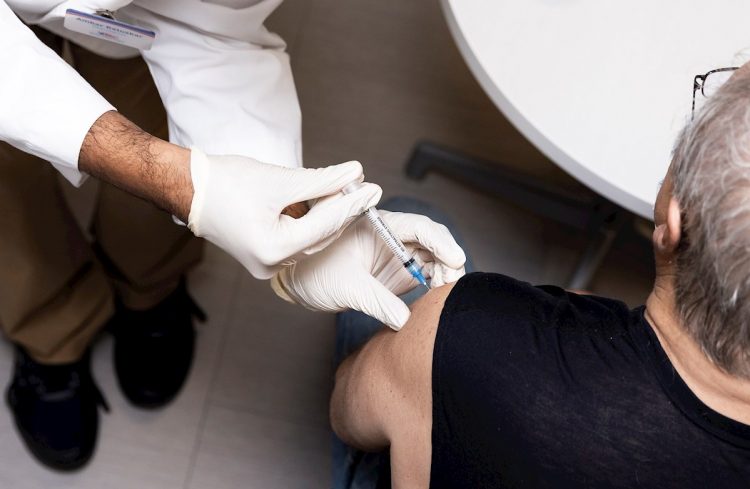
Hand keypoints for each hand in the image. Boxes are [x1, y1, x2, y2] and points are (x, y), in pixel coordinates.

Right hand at [188, 149, 381, 278]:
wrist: (188, 189)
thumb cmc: (225, 182)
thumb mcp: (280, 179)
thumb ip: (322, 180)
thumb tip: (354, 173)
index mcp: (273, 249)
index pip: (325, 225)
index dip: (352, 204)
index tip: (373, 188)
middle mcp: (270, 265)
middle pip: (321, 236)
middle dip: (343, 210)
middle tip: (366, 188)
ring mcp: (266, 265)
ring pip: (311, 240)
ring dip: (329, 216)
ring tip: (350, 191)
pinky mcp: (263, 257)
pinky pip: (297, 241)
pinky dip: (311, 223)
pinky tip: (326, 204)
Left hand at [271, 210, 465, 329]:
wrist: (300, 282)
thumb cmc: (315, 271)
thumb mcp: (347, 287)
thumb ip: (377, 302)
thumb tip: (405, 320)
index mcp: (380, 227)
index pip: (419, 227)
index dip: (441, 242)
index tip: (455, 259)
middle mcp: (394, 238)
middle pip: (434, 242)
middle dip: (448, 260)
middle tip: (450, 284)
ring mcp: (398, 256)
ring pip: (435, 259)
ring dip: (446, 274)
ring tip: (443, 294)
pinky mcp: (399, 274)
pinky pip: (427, 276)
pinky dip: (437, 286)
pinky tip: (436, 299)